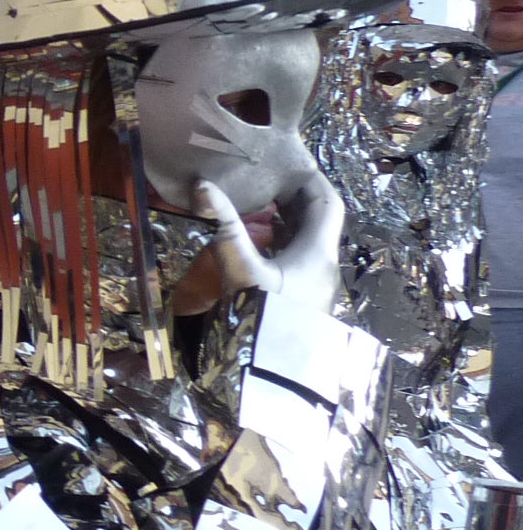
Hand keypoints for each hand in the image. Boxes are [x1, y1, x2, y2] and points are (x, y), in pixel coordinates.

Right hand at [195, 173, 342, 308]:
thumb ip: (225, 228)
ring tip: (260, 204)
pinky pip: (299, 256)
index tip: (288, 164)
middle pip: (317, 218)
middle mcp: (324, 262)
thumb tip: (202, 186)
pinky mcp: (304, 293)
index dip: (311, 179)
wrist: (278, 365)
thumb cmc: (265, 315)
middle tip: (267, 180)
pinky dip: (282, 240)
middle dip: (295, 196)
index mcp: (318, 250)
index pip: (327, 202)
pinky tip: (260, 241)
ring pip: (308, 238)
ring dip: (287, 219)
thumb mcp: (241, 269)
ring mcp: (316, 280)